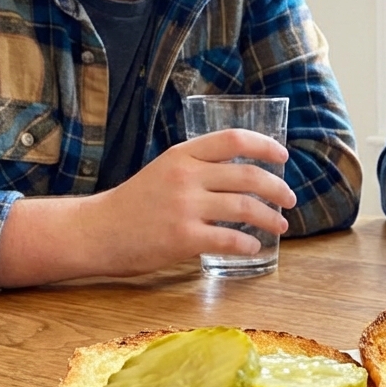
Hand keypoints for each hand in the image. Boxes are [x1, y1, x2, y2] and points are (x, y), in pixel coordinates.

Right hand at [83, 129, 296, 274]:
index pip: (233, 139)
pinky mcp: (182, 238)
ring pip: (245, 207)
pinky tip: (253, 247)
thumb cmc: (134, 203)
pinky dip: (248, 243)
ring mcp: (184, 207)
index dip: (265, 145)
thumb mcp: (164, 170)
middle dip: (277, 187)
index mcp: (182, 155)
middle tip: (290, 199)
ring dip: (270, 217)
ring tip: (280, 225)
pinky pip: (229, 238)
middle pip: (248, 175)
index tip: (283, 156)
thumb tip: (242, 175)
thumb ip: (198, 168)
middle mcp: (186, 176)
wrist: (96, 231)